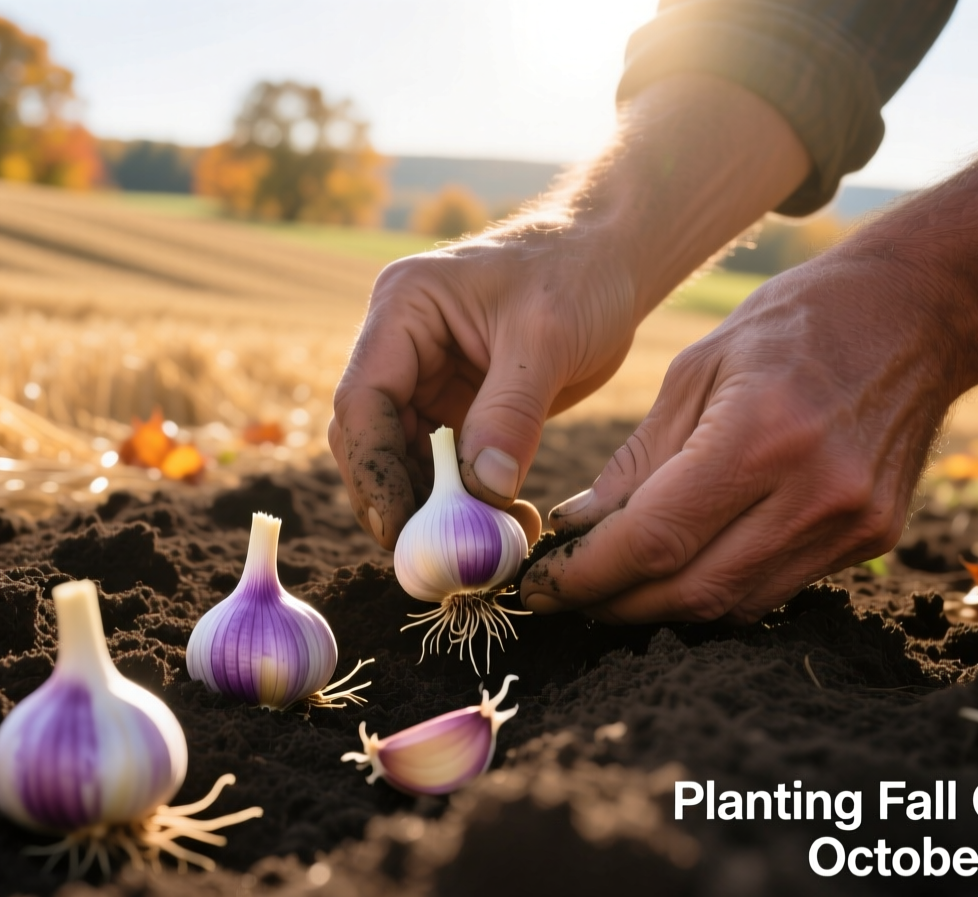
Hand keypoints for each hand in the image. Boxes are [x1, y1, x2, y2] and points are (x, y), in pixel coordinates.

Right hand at [328, 231, 641, 544]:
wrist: (614, 260)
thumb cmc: (578, 273)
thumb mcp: (548, 336)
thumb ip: (511, 413)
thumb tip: (482, 493)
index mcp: (402, 309)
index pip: (363, 401)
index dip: (373, 470)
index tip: (400, 527)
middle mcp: (399, 347)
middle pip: (370, 441)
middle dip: (399, 500)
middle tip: (438, 555)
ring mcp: (425, 381)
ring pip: (403, 463)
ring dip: (436, 510)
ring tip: (489, 545)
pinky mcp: (456, 410)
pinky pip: (443, 468)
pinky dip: (465, 503)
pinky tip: (504, 525)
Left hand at [520, 256, 954, 621]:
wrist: (920, 313)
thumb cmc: (795, 324)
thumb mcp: (697, 367)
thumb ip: (636, 459)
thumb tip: (576, 528)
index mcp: (760, 433)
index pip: (655, 538)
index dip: (588, 574)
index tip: (541, 584)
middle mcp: (814, 490)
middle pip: (692, 590)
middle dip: (615, 603)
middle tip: (563, 596)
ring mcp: (852, 523)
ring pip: (733, 604)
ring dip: (662, 608)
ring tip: (612, 589)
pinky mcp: (873, 539)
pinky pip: (774, 591)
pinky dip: (717, 591)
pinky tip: (680, 571)